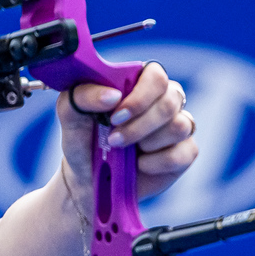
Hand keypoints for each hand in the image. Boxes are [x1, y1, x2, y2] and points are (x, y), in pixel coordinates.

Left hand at [57, 62, 197, 203]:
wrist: (86, 180)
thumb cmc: (82, 140)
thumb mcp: (70, 114)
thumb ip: (82, 95)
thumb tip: (113, 95)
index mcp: (139, 83)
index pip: (156, 75)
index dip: (140, 96)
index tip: (115, 116)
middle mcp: (163, 100)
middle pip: (171, 100)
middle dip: (139, 124)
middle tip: (113, 140)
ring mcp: (177, 126)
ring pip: (179, 126)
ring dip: (147, 142)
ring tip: (124, 151)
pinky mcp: (184, 152)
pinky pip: (184, 153)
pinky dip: (157, 163)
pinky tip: (140, 165)